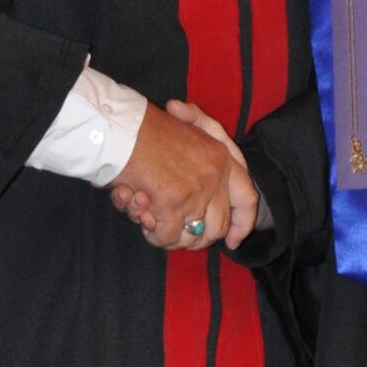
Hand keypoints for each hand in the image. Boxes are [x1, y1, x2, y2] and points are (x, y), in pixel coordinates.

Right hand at [108, 100, 255, 250]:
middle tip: (170, 232)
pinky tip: (140, 214)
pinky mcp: (173, 203)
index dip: (242, 224)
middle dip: (194, 238)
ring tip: (148, 218)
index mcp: (222, 157)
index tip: (233, 242)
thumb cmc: (145, 129)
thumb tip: (205, 162)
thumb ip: (201, 139)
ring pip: (192, 236)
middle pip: (217, 227)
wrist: (120, 127)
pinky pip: (168, 236)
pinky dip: (153, 233)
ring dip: (170, 236)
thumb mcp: (185, 125)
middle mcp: (216, 176)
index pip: (246, 200)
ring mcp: (196, 191)